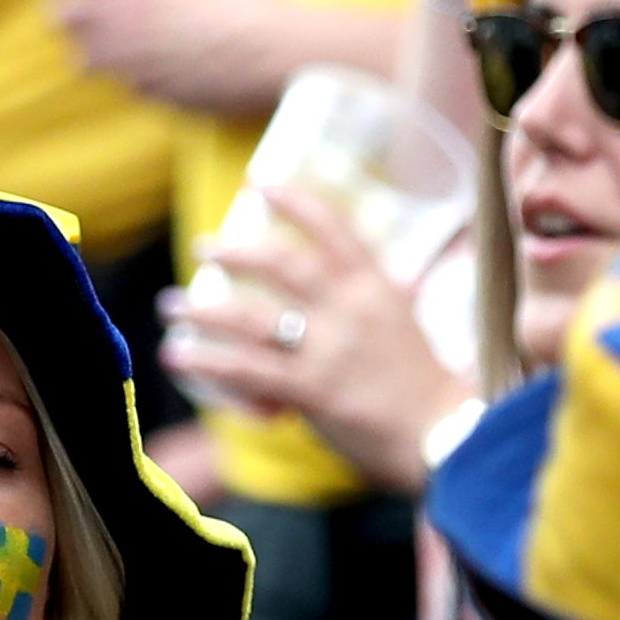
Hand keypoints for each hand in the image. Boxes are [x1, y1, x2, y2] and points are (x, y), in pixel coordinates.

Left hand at [35, 0, 303, 117]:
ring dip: (96, 50)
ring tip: (127, 44)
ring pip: (79, 57)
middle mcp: (112, 11)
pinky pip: (122, 83)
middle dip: (74, 9)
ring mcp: (122, 58)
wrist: (270, 53)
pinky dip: (134, 77)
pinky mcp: (141, 91)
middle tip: (100, 6)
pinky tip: (162, 68)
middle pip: (58, 11)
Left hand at [158, 188, 469, 496]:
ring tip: (172, 306)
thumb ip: (366, 307)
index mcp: (378, 287)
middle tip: (202, 247)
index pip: (333, 227)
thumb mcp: (402, 327)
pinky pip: (248, 369)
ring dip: (203, 309)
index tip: (260, 182)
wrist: (446, 437)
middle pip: (280, 263)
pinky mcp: (314, 391)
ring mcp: (331, 348)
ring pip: (252, 316)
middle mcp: (351, 308)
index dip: (294, 200)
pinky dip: (207, 360)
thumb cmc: (427, 391)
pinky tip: (177, 355)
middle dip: (234, 252)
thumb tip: (335, 297)